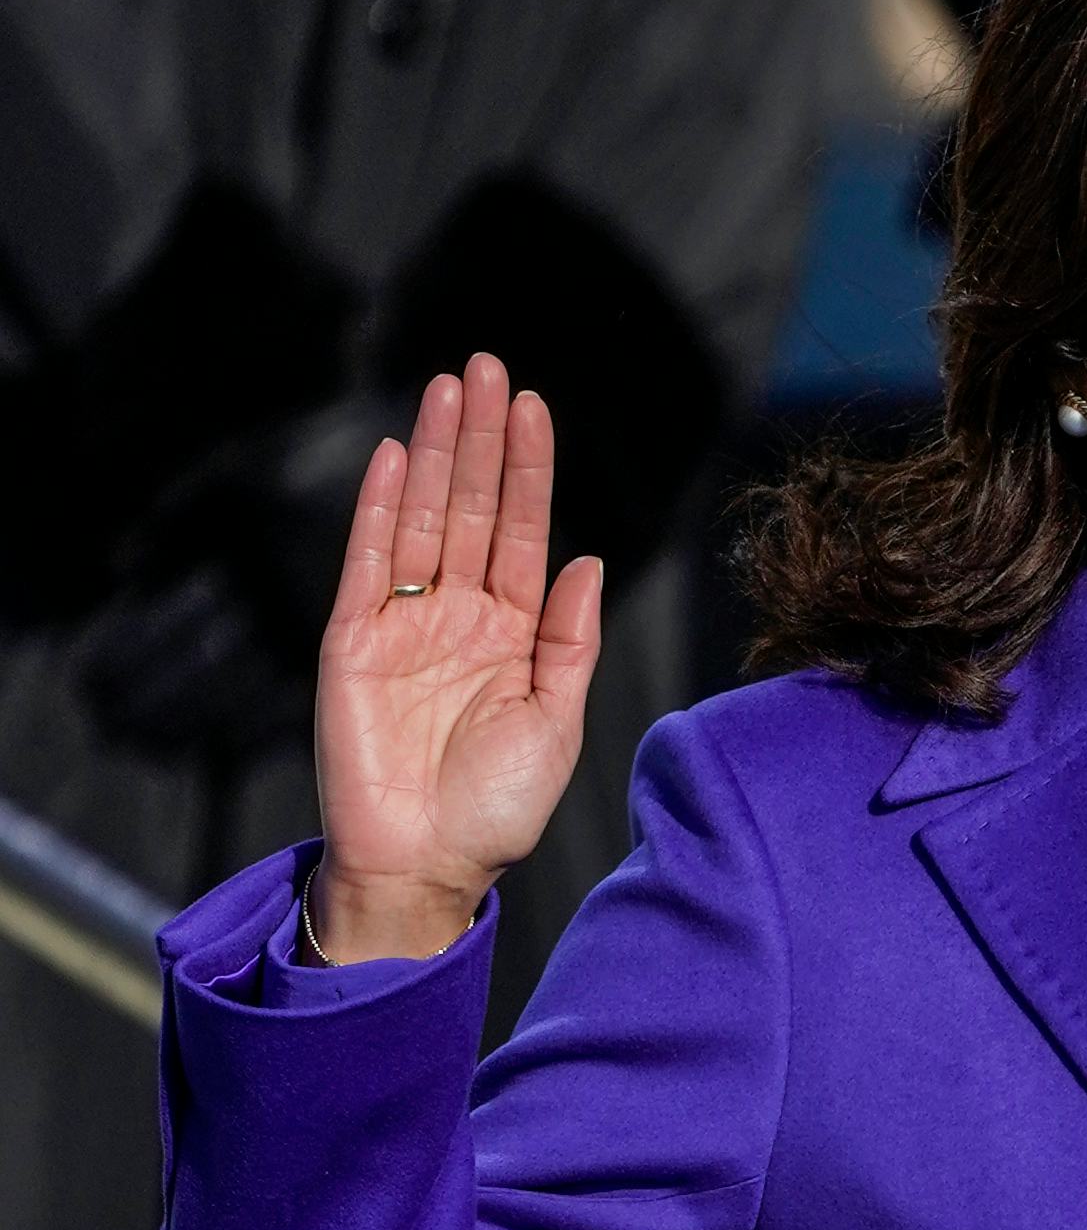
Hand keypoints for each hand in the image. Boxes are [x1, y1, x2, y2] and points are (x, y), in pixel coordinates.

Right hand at [308, 356, 603, 963]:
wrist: (426, 864)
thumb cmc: (496, 809)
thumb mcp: (556, 722)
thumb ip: (569, 640)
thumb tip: (590, 560)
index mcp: (513, 633)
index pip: (523, 532)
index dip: (529, 468)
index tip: (533, 405)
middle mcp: (459, 617)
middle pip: (473, 508)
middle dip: (480, 438)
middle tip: (485, 365)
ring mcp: (404, 624)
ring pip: (423, 519)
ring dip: (436, 452)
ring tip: (447, 385)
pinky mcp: (353, 640)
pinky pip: (368, 562)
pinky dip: (381, 508)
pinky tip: (399, 456)